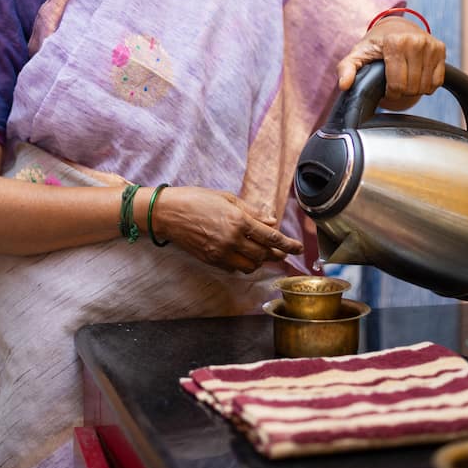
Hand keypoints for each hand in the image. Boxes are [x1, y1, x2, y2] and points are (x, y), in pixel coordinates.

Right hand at [152, 186, 302, 273]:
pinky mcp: (211, 260)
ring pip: (250, 266)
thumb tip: (272, 220)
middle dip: (276, 254)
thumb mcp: (227, 198)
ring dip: (259, 261)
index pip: (271, 237)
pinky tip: (242, 255)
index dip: (288, 244)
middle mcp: (232, 239)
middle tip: (282, 252)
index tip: (299, 248)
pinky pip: (234, 268)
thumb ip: (251, 211)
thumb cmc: (196, 199)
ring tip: (261, 253)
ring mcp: (221, 252)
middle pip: (264, 254)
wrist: (168, 213)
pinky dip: (242, 264)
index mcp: (239, 221)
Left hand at [336, 17, 445, 108]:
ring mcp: (430, 44)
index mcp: (394, 42)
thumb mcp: (358, 54)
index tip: (386, 88)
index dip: (390, 93)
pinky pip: (437, 81)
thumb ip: (347, 69)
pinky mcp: (440, 48)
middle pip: (412, 87)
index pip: (397, 84)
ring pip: (425, 86)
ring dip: (414, 89)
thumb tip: (344, 85)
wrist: (395, 27)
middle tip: (395, 83)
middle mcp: (415, 41)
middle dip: (402, 92)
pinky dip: (427, 85)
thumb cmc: (375, 44)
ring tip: (405, 79)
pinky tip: (417, 77)